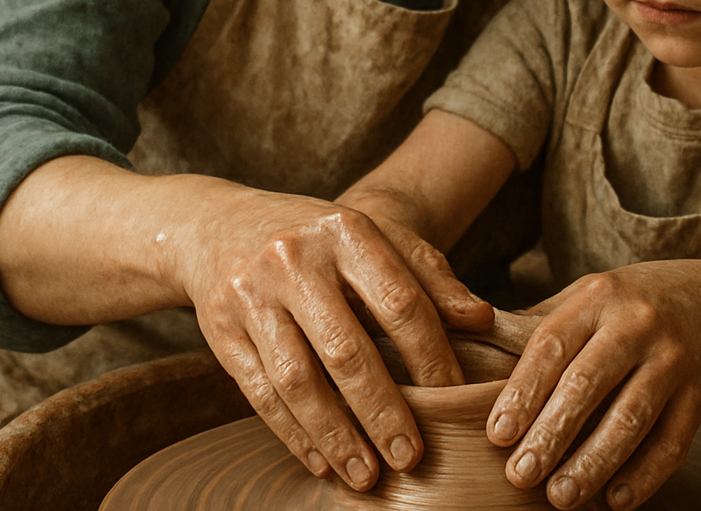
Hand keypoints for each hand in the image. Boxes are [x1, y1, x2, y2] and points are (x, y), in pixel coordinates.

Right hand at [173, 186, 493, 490]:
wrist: (218, 225)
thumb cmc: (315, 237)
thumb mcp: (371, 237)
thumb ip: (427, 276)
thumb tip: (482, 319)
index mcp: (346, 231)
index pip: (399, 300)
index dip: (431, 354)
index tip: (454, 395)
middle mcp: (295, 259)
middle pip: (347, 348)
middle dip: (383, 410)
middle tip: (412, 456)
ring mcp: (252, 294)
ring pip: (299, 380)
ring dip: (337, 435)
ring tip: (368, 475)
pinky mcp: (220, 329)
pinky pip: (260, 393)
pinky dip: (293, 434)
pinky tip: (322, 461)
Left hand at [484, 264, 700, 510]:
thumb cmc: (625, 307)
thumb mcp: (585, 298)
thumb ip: (542, 328)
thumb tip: (472, 353)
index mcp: (597, 297)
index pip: (552, 345)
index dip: (523, 392)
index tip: (496, 435)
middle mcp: (636, 323)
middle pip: (588, 383)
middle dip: (552, 433)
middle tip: (519, 475)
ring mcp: (674, 358)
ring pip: (631, 416)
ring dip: (593, 462)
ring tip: (560, 496)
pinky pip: (672, 442)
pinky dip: (643, 476)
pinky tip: (613, 500)